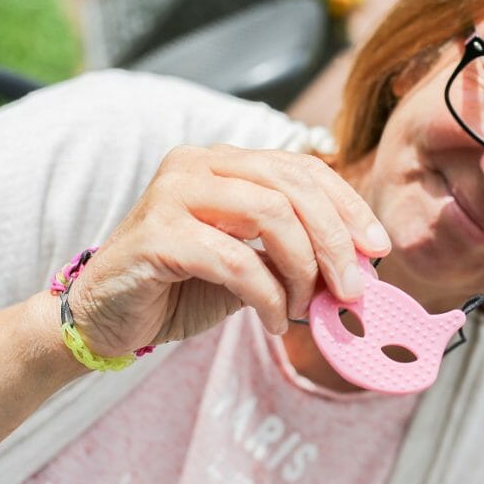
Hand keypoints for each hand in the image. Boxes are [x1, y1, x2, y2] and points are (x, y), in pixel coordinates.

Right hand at [66, 145, 390, 356]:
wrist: (106, 319)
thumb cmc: (181, 287)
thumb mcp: (251, 264)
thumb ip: (294, 255)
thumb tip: (357, 268)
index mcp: (225, 161)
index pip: (303, 168)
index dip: (348, 206)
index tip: (377, 248)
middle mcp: (198, 164)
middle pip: (293, 187)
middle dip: (335, 241)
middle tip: (354, 289)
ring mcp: (173, 193)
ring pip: (270, 215)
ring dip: (302, 270)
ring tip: (305, 308)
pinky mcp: (156, 234)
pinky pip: (235, 261)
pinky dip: (267, 296)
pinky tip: (275, 322)